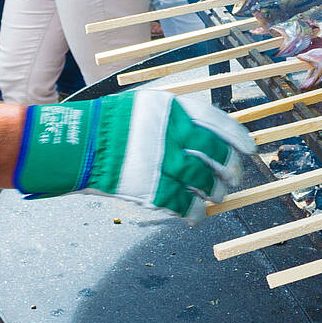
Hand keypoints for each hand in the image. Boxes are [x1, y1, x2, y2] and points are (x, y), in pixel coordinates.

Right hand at [11, 90, 255, 219]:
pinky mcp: (148, 186)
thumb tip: (199, 136)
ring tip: (216, 197)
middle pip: (215, 153)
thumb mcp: (141, 108)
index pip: (216, 121)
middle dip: (230, 169)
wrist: (71, 145)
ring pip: (203, 180)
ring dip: (214, 191)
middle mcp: (170, 131)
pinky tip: (196, 214)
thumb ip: (170, 119)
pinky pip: (181, 202)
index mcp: (170, 108)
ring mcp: (160, 160)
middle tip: (233, 179)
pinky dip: (193, 210)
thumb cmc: (103, 125)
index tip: (250, 148)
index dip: (237, 137)